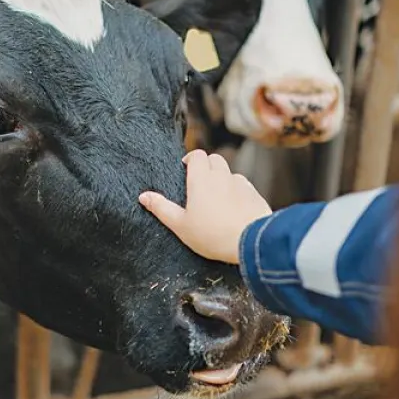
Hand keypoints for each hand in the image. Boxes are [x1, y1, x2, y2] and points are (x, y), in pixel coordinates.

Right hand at [139, 149, 271, 263]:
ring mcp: (241, 184)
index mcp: (201, 179)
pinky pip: (243, 186)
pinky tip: (233, 207)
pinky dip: (236, 190)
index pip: (196, 155)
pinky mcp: (255, 194)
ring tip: (216, 198)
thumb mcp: (180, 225)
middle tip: (198, 183)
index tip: (185, 168)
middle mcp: (222, 175)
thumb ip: (161, 208)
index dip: (190, 159)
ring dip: (222, 178)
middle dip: (206, 165)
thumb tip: (144, 196)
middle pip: (214, 159)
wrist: (251, 243)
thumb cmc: (212, 235)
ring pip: (229, 172)